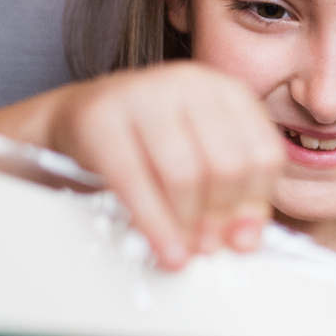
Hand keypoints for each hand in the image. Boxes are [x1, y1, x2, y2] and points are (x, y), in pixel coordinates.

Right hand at [0, 62, 284, 268]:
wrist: (73, 123)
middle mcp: (187, 81)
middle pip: (227, 165)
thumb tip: (245, 241)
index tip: (241, 240)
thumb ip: (230, 196)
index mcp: (223, 89)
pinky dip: (154, 224)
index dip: (255, 204)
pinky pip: (135, 181)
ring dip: (187, 225)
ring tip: (184, 253)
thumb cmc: (145, 147)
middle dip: (220, 217)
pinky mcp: (99, 115)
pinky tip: (163, 251)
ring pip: (185, 174)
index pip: (262, 153)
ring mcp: (141, 92)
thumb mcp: (198, 157)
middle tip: (207, 249)